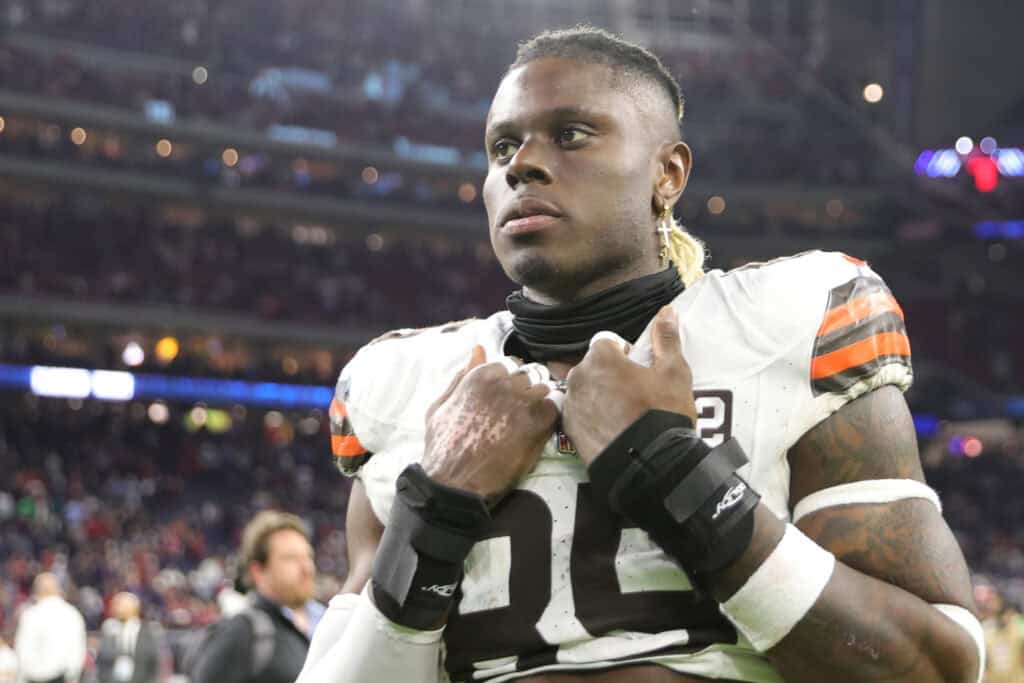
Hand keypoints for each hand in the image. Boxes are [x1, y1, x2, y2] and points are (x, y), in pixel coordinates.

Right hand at [422, 346, 559, 503]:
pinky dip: (546, 420)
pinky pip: (554, 409)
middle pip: (526, 378)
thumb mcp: (442, 405)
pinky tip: (531, 436)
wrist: (455, 483)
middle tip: (510, 419)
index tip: (499, 404)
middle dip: (521, 394)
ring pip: (542, 391)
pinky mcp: (540, 422)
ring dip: (535, 405)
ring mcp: (525, 400)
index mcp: (482, 374)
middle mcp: (506, 381)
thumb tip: (478, 350)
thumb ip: (462, 376)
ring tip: (521, 428)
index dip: (505, 386)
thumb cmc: (442, 446)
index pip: (508, 366)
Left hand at [562, 306, 696, 464]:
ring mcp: (571, 402)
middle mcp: (578, 375)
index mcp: (600, 357)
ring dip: (598, 394)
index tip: (639, 373)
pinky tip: (610, 428)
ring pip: (584, 389)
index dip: (625, 355)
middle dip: (609, 374)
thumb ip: (667, 338)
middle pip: (593, 365)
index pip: (608, 342)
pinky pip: (578, 412)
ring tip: (622, 415)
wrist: (646, 464)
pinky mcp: (568, 428)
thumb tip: (667, 310)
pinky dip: (590, 415)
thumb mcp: (674, 373)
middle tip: (633, 395)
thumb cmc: (662, 412)